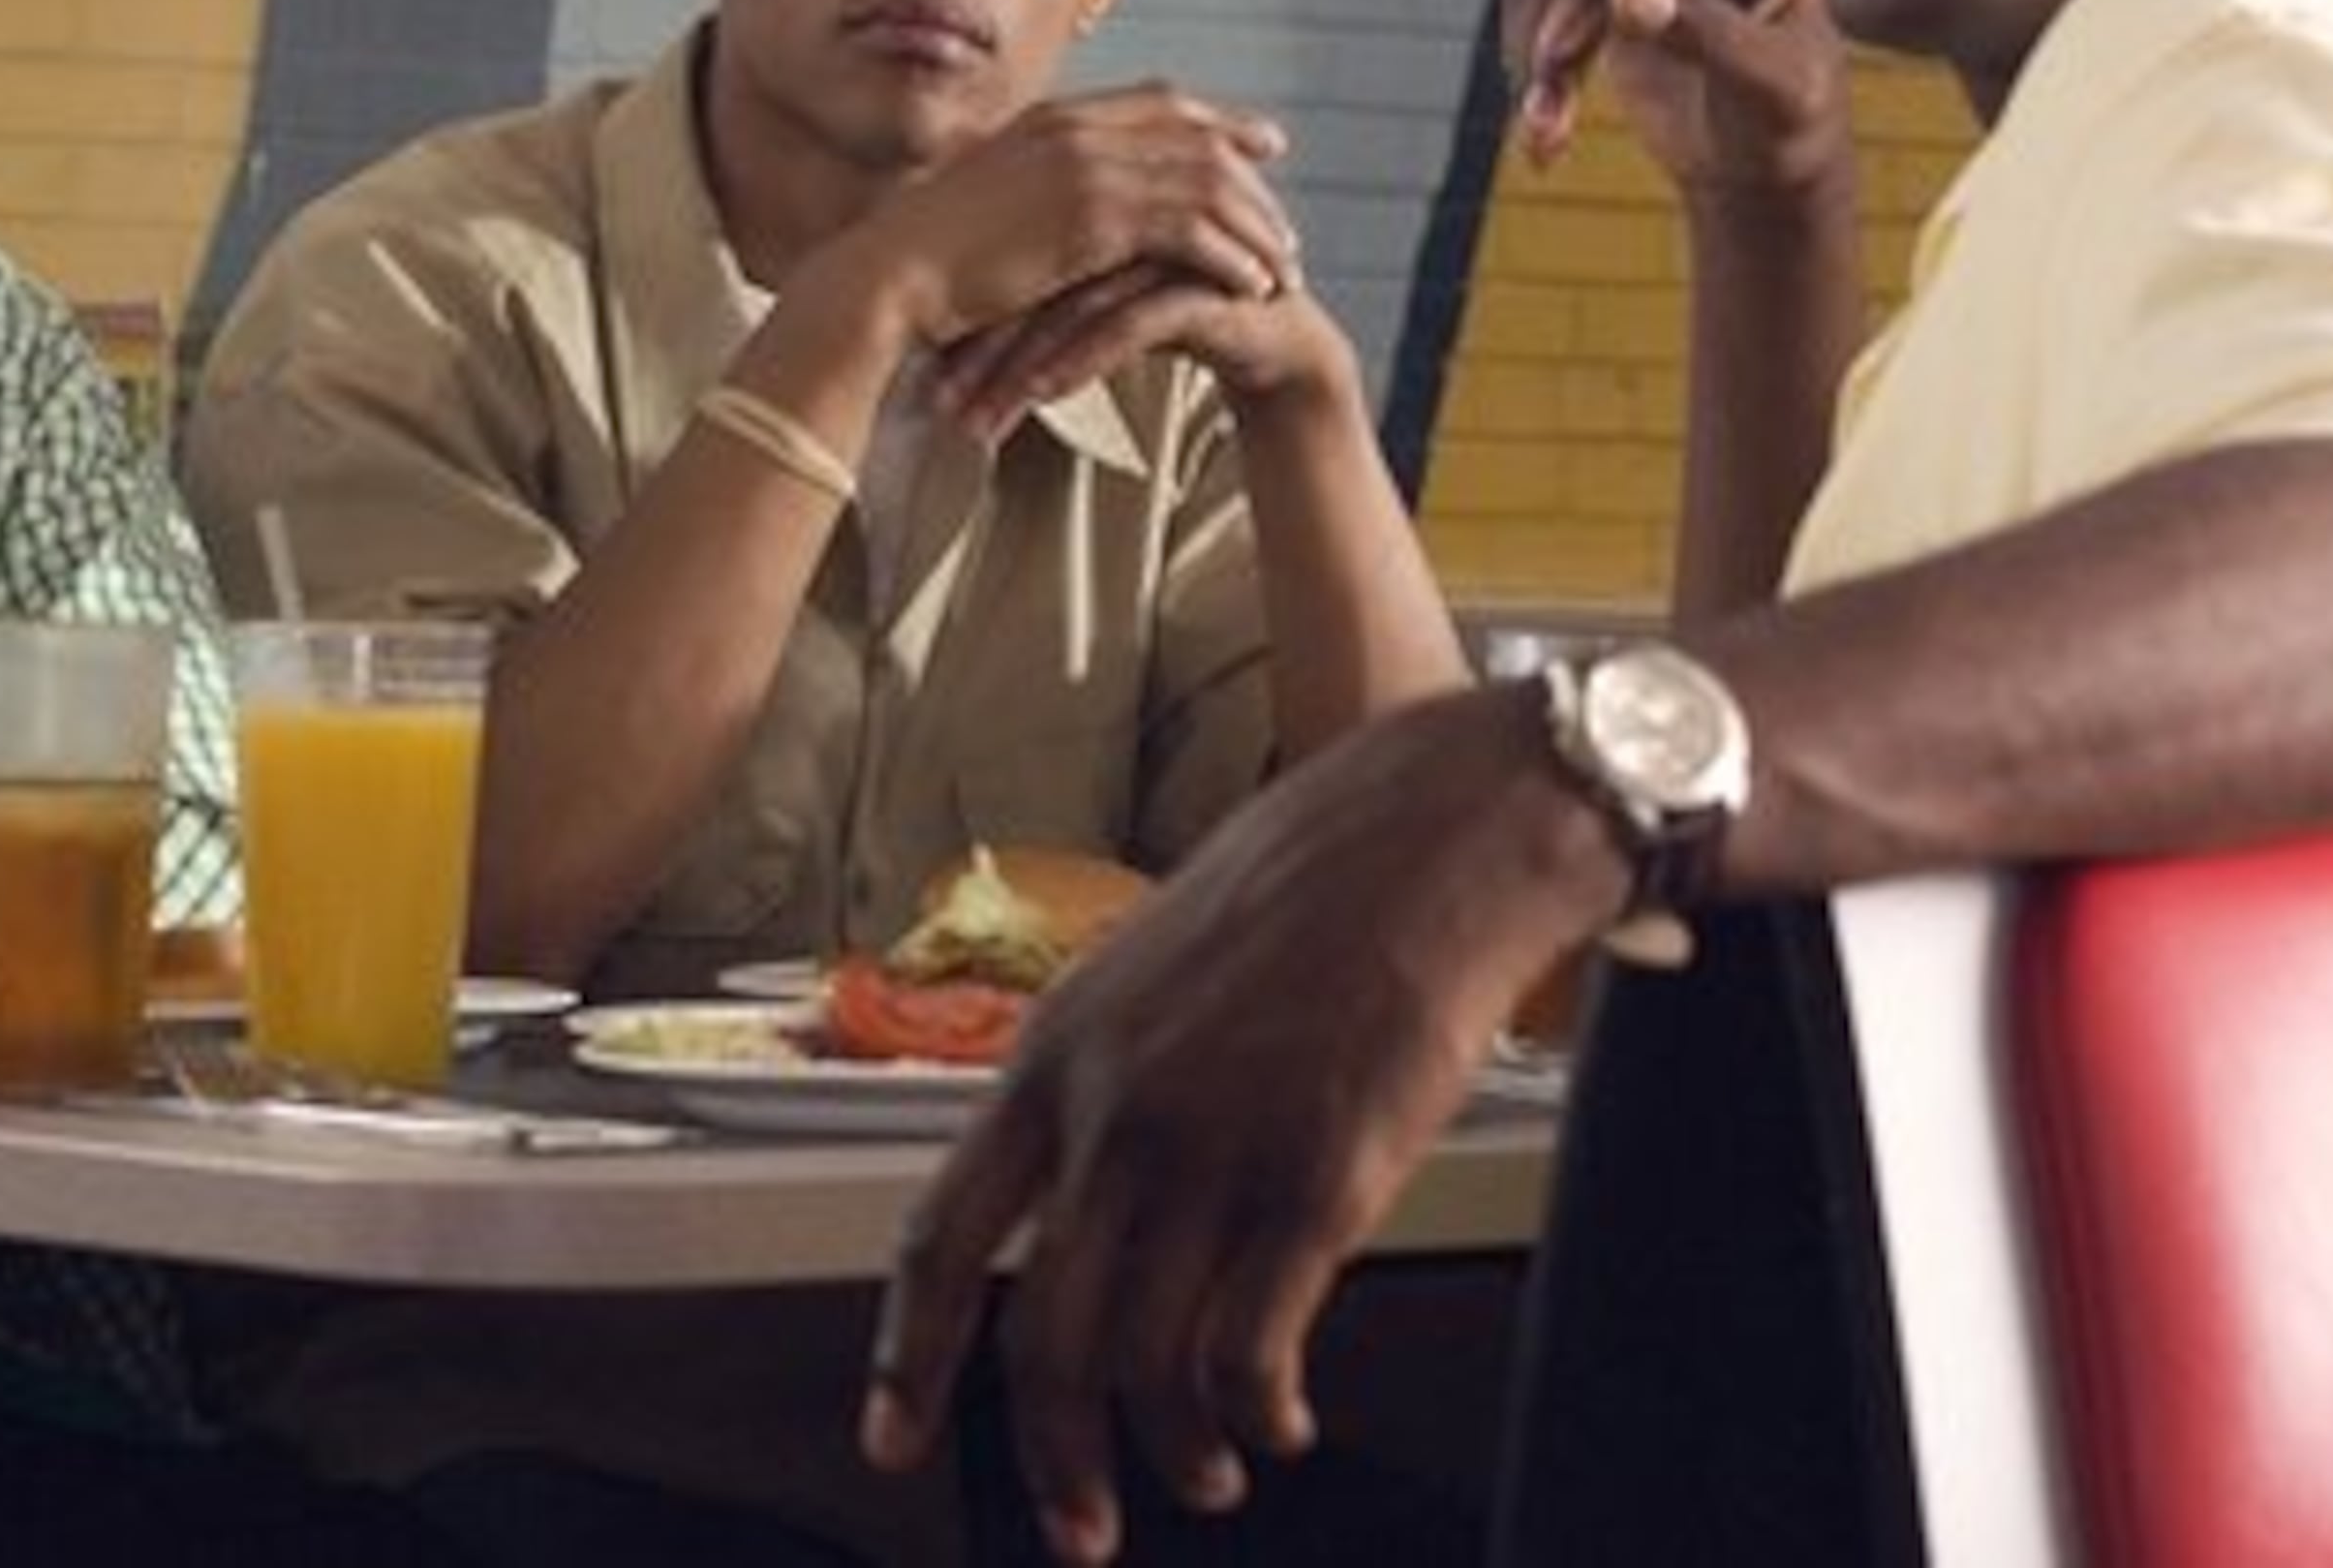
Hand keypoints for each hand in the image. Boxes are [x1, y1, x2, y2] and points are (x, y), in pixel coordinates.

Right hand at [828, 85, 1301, 356]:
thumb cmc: (922, 254)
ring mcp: (1086, 166)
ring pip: (1206, 182)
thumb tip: (1052, 203)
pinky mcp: (1092, 217)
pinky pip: (1191, 228)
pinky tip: (1249, 288)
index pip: (1161, 102)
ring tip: (1281, 270)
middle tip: (1286, 226)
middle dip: (1254, 181)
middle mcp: (1076, 128)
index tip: (1264, 144)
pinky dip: (1230, 257)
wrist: (887, 276)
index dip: (1221, 121)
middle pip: (1198, 137)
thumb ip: (1031, 184)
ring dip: (1252, 228)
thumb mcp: (984, 197)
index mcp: (1052, 115)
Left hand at [861, 686, 1617, 1564]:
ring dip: (1173, 1450)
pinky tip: (1277, 1422)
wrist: (1436, 834)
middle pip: (1044, 1336)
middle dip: (1053, 1455)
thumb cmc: (1307, 884)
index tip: (895, 1439)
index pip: (939, 1236)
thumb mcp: (1148, 968)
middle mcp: (1115, 1113)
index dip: (909, 1357)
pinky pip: (1255, 1350)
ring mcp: (1214, 1152)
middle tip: (1077, 1525)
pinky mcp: (1320, 1185)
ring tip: (1204, 1474)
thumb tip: (1080, 1205)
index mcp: (1054, 1054)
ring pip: (1149, 1363)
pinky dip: (1257, 1414)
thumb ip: (1103, 1082)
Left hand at [930, 260, 1353, 441]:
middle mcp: (1124, 219)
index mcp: (1093, 208)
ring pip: (1071, 309)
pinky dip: (1079, 362)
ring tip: (977, 421)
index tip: (925, 374)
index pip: (1011, 263)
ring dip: (1018, 372)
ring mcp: (1163, 246)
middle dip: (981, 352)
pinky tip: (1042, 397)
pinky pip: (1126, 325)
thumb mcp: (1103, 303)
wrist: (1276, 344)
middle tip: (937, 404)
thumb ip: (1045, 296)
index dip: (966, 319)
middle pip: (1031, 284)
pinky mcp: (1199, 284)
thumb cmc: (1180, 319)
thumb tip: (962, 328)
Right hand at [1500, 0, 1845, 197]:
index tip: (1557, 51)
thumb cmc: (1786, 121)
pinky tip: (1540, 113)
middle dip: (1563, 19)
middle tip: (1539, 108)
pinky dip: (1526, 46)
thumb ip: (1709, 34)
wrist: (1758, 156)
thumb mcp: (1769, 87)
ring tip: (1542, 129)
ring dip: (1538, 44)